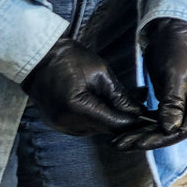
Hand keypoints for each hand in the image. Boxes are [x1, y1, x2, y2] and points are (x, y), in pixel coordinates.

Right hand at [22, 36, 143, 135]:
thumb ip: (120, 96)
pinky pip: (84, 126)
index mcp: (77, 108)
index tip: (150, 118)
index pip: (114, 124)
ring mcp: (60, 125)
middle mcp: (67, 122)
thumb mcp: (100, 72)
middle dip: (124, 119)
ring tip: (120, 101)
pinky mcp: (57, 124)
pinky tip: (101, 103)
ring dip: (110, 118)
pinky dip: (96, 117)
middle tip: (140, 107)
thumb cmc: (69, 58)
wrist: (37, 56)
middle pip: (106, 129)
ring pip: (96, 129)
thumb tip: (139, 112)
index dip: (134, 123)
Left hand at [113, 18, 186, 150]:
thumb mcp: (175, 75)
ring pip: (164, 128)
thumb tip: (170, 129)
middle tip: (122, 143)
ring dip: (142, 135)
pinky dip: (143, 126)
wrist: (172, 32)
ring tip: (119, 141)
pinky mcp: (172, 104)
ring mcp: (186, 106)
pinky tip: (126, 132)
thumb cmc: (177, 49)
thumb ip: (173, 103)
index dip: (163, 137)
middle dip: (148, 139)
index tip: (140, 141)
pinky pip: (158, 120)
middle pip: (174, 131)